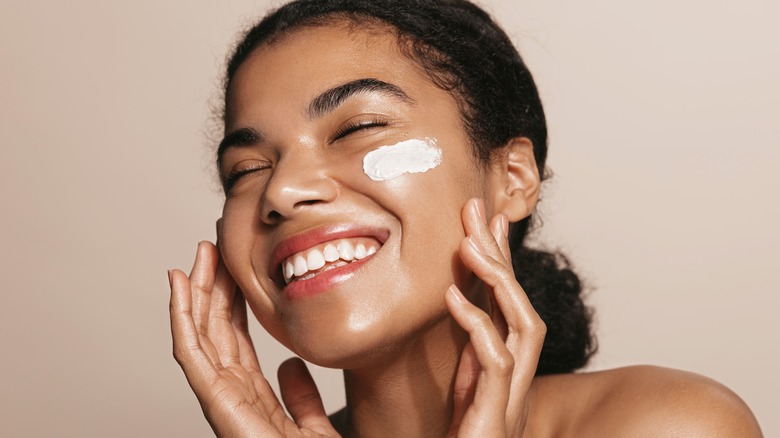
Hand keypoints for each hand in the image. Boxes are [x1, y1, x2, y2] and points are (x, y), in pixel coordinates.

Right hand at [169, 242, 339, 437]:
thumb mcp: (311, 425)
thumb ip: (300, 396)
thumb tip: (290, 365)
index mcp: (250, 396)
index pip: (234, 340)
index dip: (230, 303)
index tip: (233, 269)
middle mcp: (230, 394)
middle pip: (214, 331)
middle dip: (211, 288)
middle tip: (212, 248)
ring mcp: (219, 398)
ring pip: (199, 333)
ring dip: (196, 291)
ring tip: (198, 255)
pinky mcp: (216, 402)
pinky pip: (191, 353)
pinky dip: (182, 316)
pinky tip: (181, 284)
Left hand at [445, 199, 545, 436]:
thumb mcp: (463, 384)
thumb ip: (468, 347)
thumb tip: (459, 300)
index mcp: (505, 364)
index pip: (508, 301)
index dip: (502, 257)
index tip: (489, 217)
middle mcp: (516, 376)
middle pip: (520, 303)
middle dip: (501, 255)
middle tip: (478, 208)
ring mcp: (510, 395)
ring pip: (523, 327)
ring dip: (499, 282)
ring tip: (469, 244)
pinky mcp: (496, 415)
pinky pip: (495, 362)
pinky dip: (476, 325)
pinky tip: (451, 296)